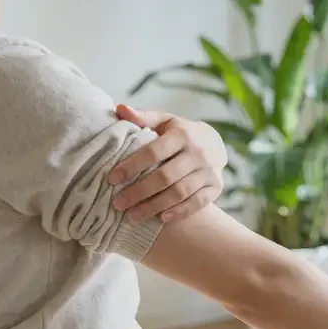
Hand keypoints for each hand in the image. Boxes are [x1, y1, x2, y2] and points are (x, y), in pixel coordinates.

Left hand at [109, 104, 226, 223]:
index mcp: (182, 134)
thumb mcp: (164, 121)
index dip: (132, 166)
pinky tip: (161, 219)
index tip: (112, 179)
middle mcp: (198, 153)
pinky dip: (180, 212)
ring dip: (154, 206)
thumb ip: (142, 117)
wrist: (216, 143)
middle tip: (117, 203)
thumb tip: (118, 109)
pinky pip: (198, 203)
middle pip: (165, 176)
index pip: (153, 152)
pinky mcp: (216, 187)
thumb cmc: (180, 133)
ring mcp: (209, 171)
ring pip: (179, 192)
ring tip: (132, 217)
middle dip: (139, 192)